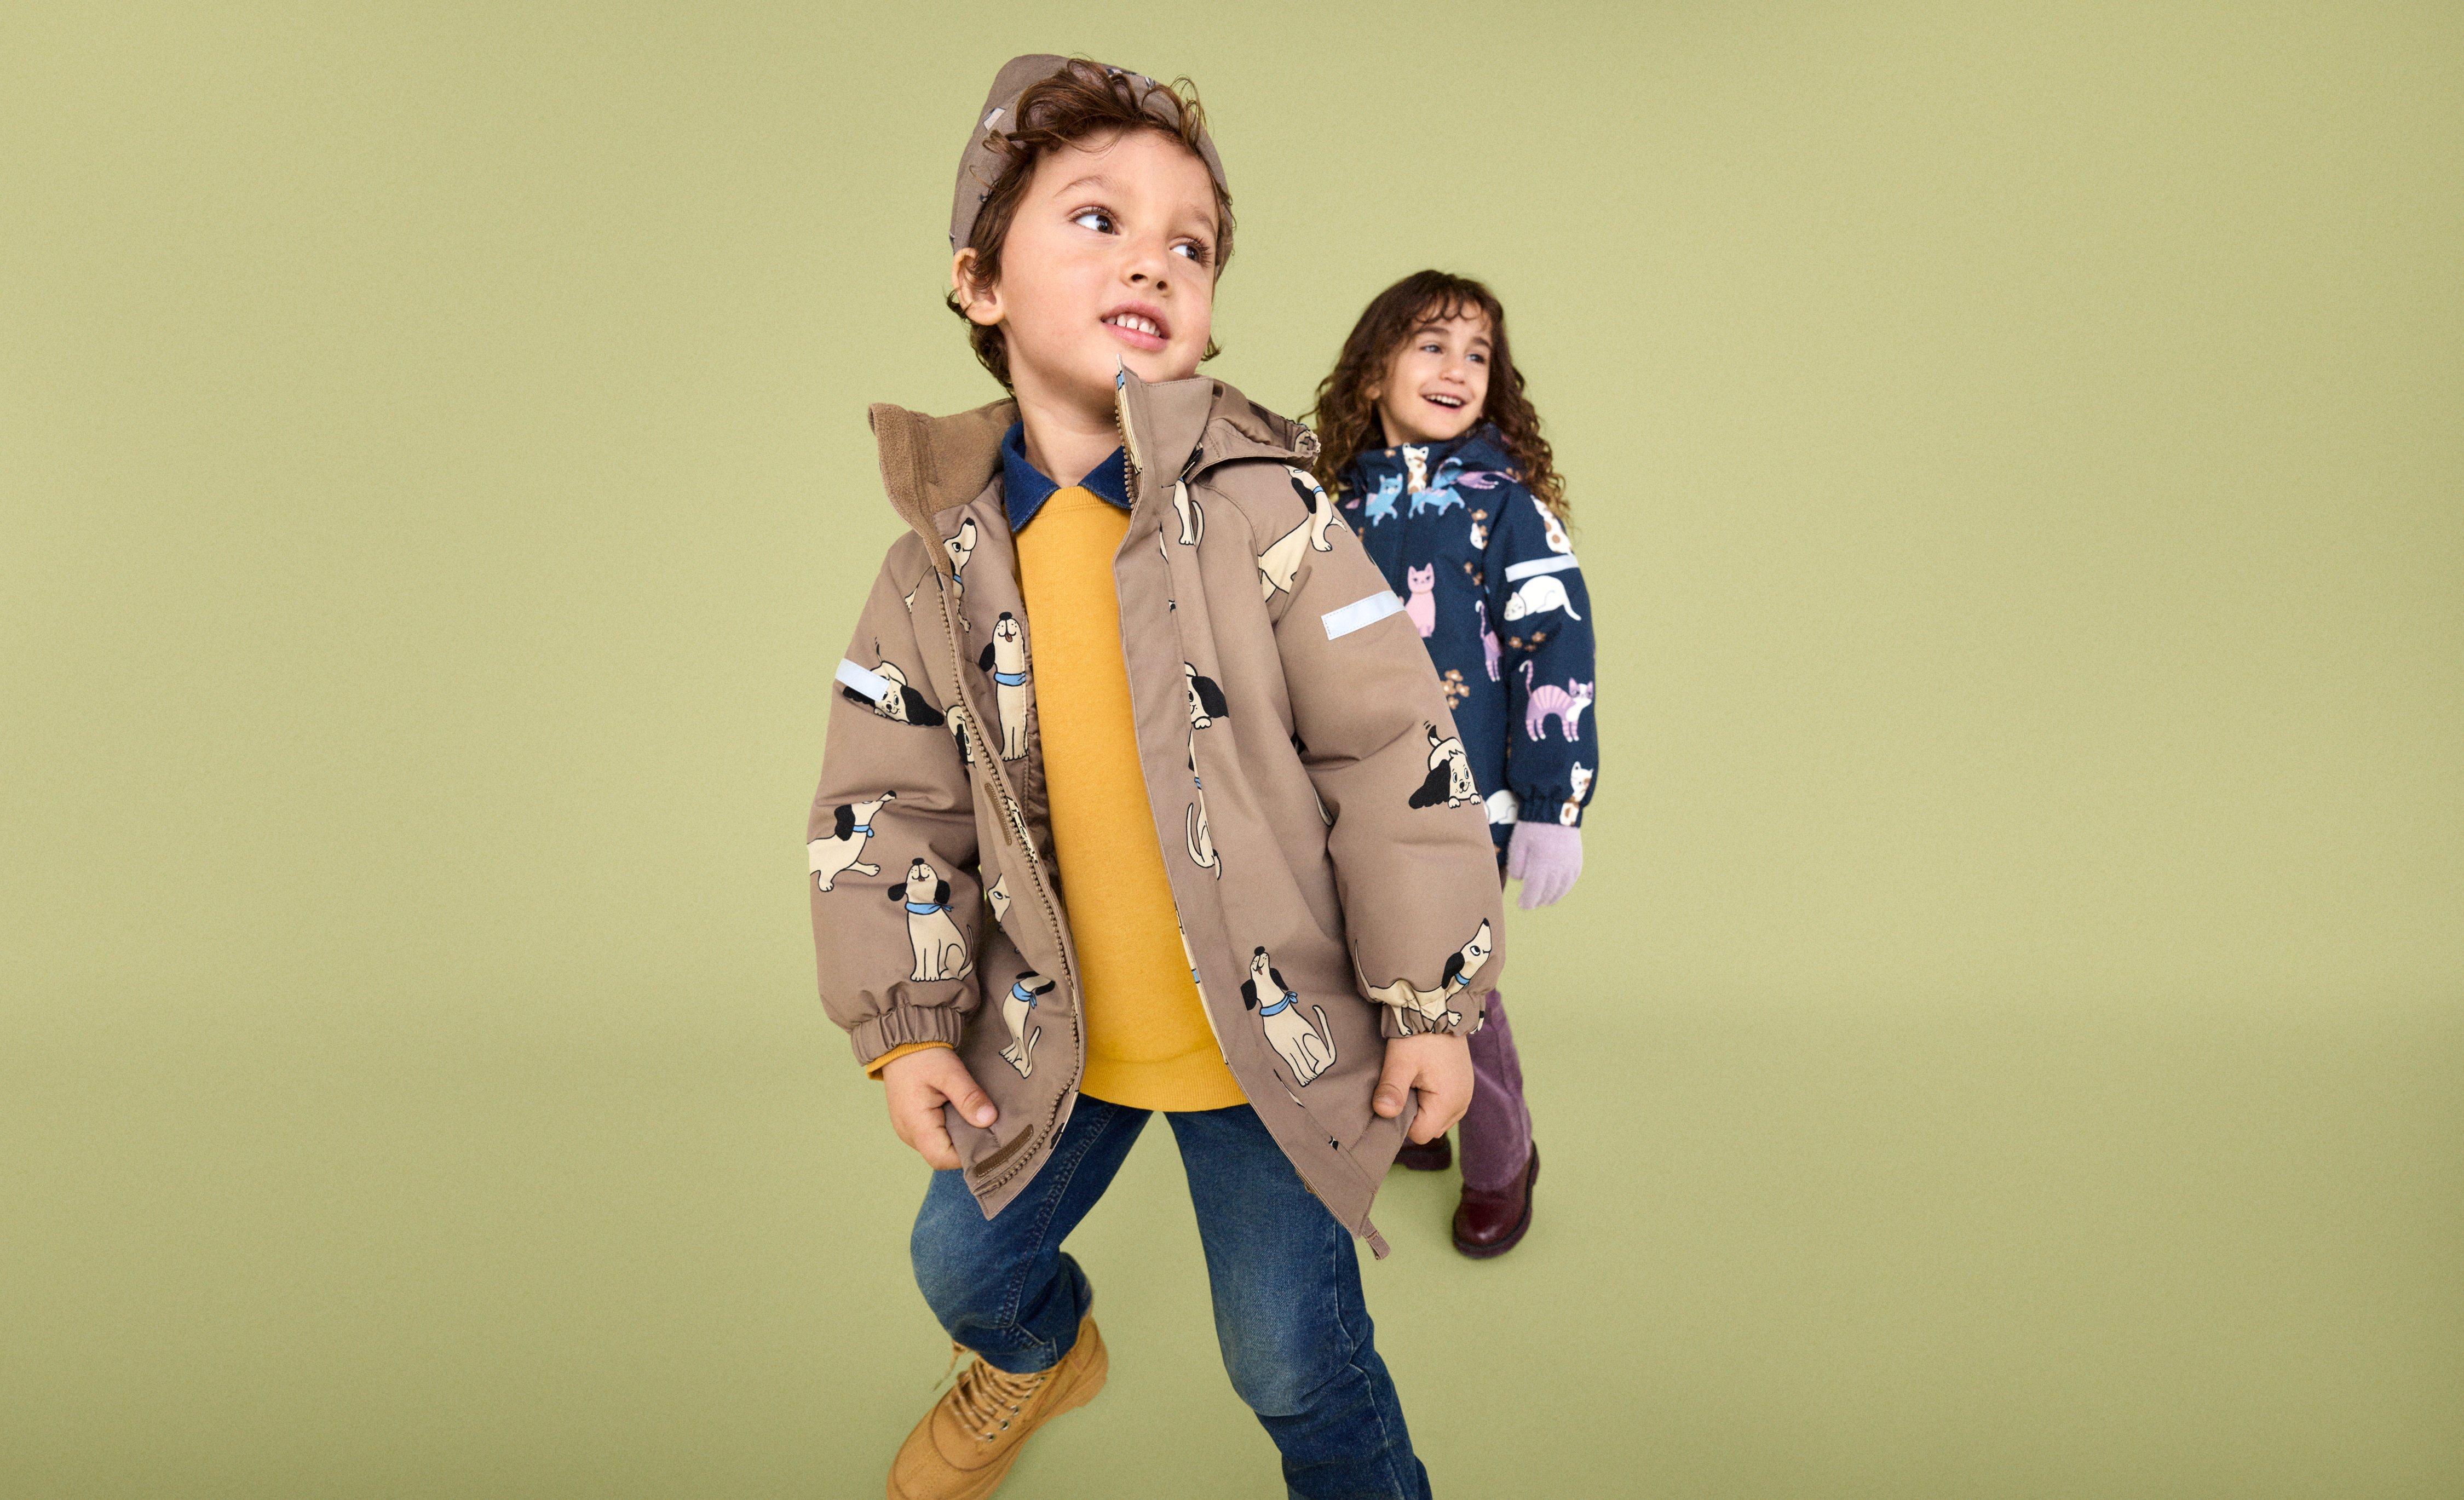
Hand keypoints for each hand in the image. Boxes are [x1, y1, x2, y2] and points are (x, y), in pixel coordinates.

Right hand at [879, 1046, 996, 1169]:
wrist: (901, 1041)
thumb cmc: (923, 1055)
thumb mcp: (950, 1072)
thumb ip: (969, 1097)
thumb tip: (989, 1120)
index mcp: (915, 1124)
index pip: (942, 1158)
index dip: (966, 1155)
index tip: (988, 1141)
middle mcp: (908, 1133)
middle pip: (941, 1156)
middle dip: (965, 1146)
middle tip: (988, 1129)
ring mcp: (908, 1129)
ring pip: (938, 1146)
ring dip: (958, 1137)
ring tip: (977, 1119)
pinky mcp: (912, 1122)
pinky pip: (933, 1135)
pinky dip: (950, 1129)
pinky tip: (963, 1114)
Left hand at [1373, 1033, 1473, 1143]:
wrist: (1440, 1010)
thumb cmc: (1419, 1036)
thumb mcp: (1401, 1060)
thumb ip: (1392, 1088)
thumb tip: (1383, 1112)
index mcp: (1449, 1102)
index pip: (1420, 1134)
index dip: (1403, 1120)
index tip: (1397, 1096)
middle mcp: (1462, 1104)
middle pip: (1429, 1129)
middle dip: (1414, 1114)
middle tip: (1406, 1085)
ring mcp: (1465, 1096)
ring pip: (1436, 1120)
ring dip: (1423, 1107)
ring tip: (1416, 1080)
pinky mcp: (1463, 1088)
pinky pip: (1445, 1108)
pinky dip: (1433, 1100)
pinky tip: (1425, 1079)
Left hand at [1506, 820, 1582, 907]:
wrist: (1556, 810)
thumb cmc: (1532, 826)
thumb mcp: (1517, 844)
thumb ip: (1516, 865)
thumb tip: (1520, 880)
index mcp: (1541, 863)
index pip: (1534, 891)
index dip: (1527, 901)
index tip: (1521, 904)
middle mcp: (1558, 868)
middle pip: (1547, 893)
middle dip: (1537, 901)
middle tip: (1530, 903)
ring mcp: (1570, 866)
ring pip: (1561, 890)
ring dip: (1550, 898)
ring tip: (1542, 900)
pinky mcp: (1577, 862)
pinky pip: (1570, 882)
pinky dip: (1563, 889)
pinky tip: (1556, 891)